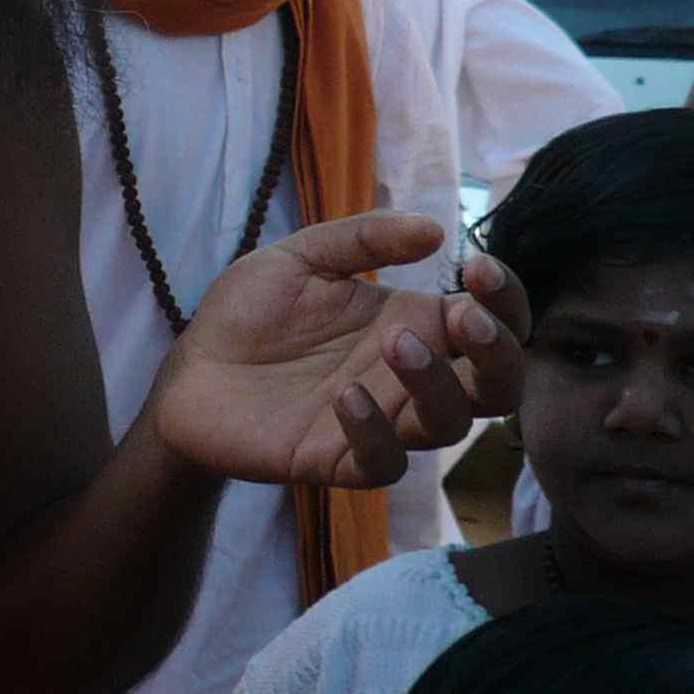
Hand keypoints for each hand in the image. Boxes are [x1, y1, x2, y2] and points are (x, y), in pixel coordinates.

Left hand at [151, 212, 528, 489]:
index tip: (478, 267)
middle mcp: (409, 378)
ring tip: (393, 344)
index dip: (506, 299)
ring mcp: (379, 422)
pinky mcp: (338, 460)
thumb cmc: (250, 314)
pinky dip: (375, 432)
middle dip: (499, 352)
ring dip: (436, 385)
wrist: (187, 370)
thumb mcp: (301, 257)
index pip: (493, 321)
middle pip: (498, 386)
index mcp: (413, 324)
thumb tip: (435, 230)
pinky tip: (345, 396)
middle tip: (464, 317)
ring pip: (449, 426)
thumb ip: (363, 239)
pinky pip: (384, 464)